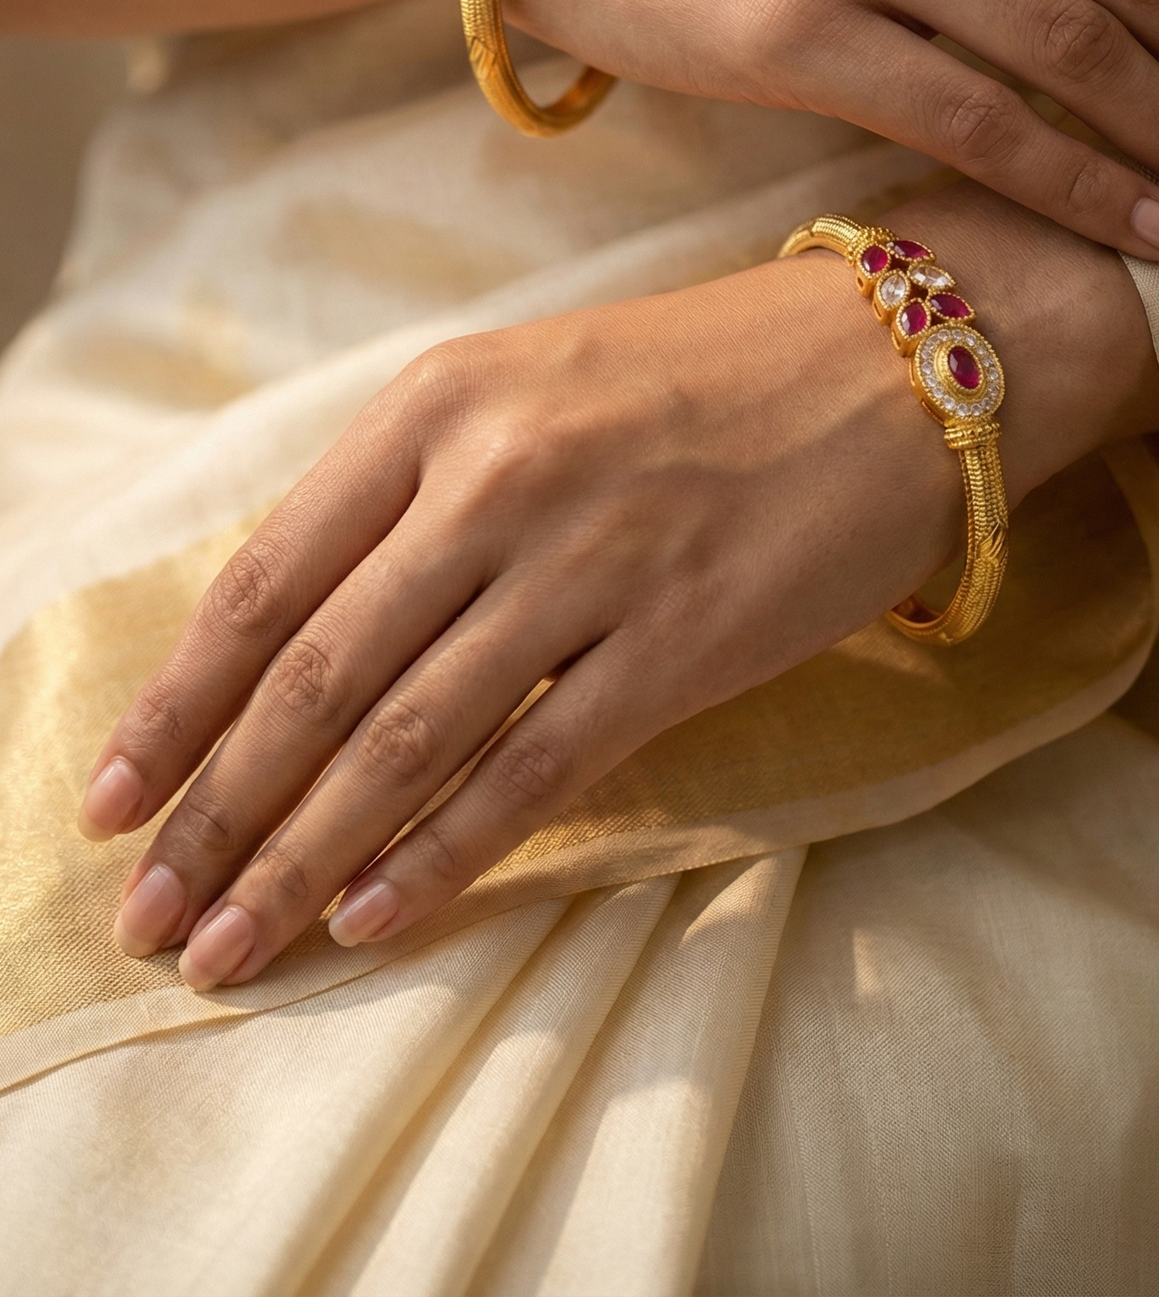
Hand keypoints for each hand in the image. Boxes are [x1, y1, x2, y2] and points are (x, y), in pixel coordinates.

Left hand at [79, 181, 1158, 988]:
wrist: (899, 357)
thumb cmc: (706, 373)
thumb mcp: (532, 382)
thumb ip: (416, 488)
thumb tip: (300, 638)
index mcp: (442, 402)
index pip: (272, 575)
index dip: (181, 699)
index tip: (117, 794)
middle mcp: (500, 474)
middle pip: (321, 674)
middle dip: (221, 810)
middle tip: (153, 913)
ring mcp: (592, 559)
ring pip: (409, 735)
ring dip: (306, 854)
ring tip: (235, 943)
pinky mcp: (681, 639)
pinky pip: (534, 769)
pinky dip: (446, 853)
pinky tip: (378, 915)